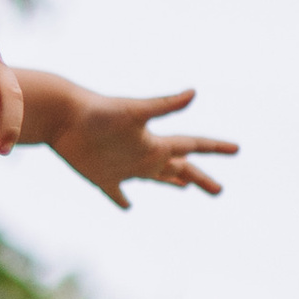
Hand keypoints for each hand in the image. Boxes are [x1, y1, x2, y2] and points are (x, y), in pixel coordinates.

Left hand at [49, 86, 238, 209]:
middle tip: (219, 190)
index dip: (214, 148)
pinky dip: (122, 200)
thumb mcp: (134, 111)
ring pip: (154, 178)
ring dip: (171, 182)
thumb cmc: (97, 111)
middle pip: (178, 168)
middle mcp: (143, 154)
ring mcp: (123, 166)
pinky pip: (116, 193)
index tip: (236, 149)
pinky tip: (128, 207)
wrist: (62, 114)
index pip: (191, 146)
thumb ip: (164, 105)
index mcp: (154, 142)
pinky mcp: (100, 176)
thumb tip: (195, 92)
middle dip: (199, 178)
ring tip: (184, 186)